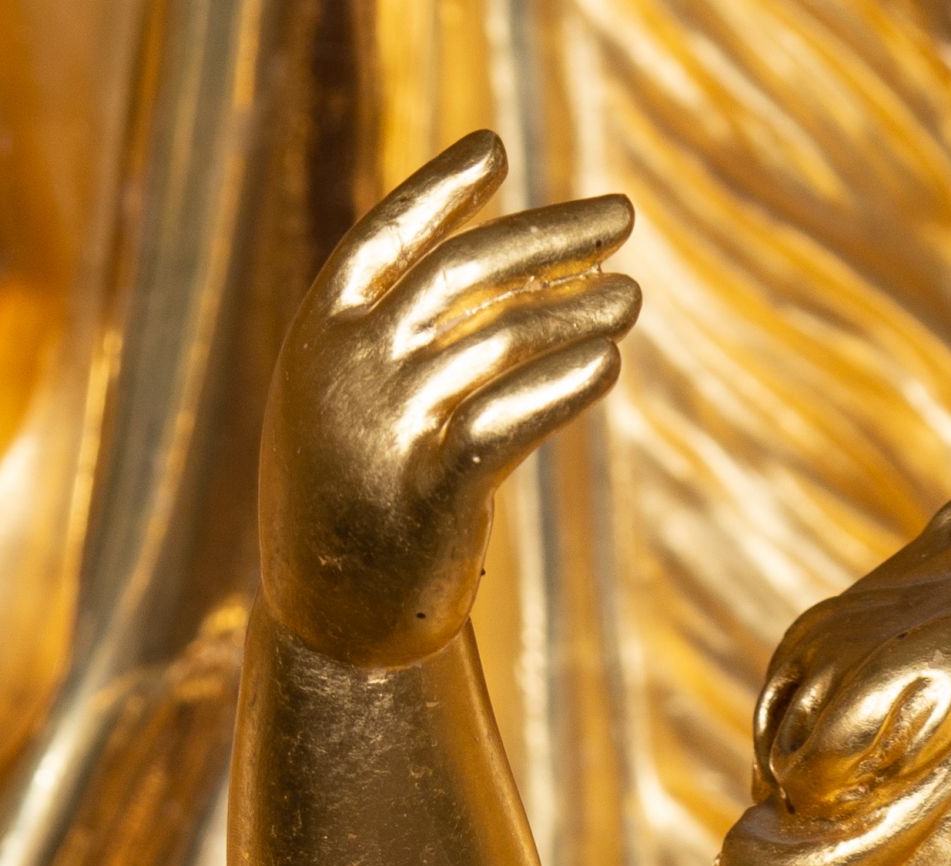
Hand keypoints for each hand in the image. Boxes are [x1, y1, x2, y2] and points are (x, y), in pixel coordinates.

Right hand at [260, 132, 637, 670]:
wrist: (332, 630)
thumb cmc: (352, 507)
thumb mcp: (346, 404)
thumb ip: (398, 338)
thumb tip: (496, 271)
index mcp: (318, 335)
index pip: (387, 234)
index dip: (441, 189)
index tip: (497, 149)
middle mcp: (347, 371)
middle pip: (464, 275)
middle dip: (550, 237)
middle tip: (621, 218)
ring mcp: (386, 431)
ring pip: (500, 343)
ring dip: (577, 311)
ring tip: (632, 295)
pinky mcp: (430, 495)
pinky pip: (509, 420)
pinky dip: (564, 387)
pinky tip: (609, 366)